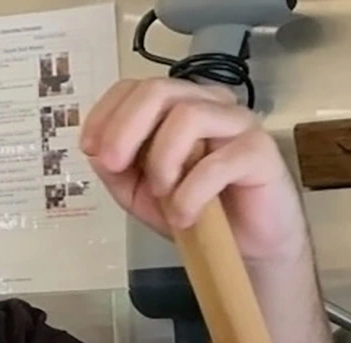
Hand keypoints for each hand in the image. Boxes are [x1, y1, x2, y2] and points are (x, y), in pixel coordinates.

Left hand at [78, 77, 309, 264]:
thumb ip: (119, 171)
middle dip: (125, 128)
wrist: (249, 247)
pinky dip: (191, 193)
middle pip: (158, 90)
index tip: (91, 149)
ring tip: (164, 197)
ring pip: (187, 117)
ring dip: (162, 161)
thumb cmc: (198, 212)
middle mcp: (208, 104)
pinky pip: (217, 162)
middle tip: (113, 165)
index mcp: (178, 106)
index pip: (136, 87)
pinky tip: (186, 217)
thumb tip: (97, 150)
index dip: (107, 113)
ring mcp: (236, 123)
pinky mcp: (259, 151)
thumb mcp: (144, 195)